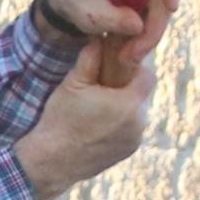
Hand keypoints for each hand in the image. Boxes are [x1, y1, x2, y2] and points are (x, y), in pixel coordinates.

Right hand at [13, 51, 150, 199]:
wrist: (51, 161)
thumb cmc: (61, 120)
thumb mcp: (73, 83)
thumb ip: (90, 57)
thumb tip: (99, 38)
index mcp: (128, 103)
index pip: (148, 76)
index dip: (134, 68)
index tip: (118, 67)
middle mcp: (138, 123)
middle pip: (141, 95)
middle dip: (126, 88)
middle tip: (104, 86)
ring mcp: (134, 140)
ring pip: (136, 113)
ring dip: (123, 107)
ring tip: (99, 107)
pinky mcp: (127, 152)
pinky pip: (131, 130)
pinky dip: (120, 125)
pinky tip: (98, 125)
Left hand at [43, 0, 177, 87]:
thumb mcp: (84, 11)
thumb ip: (108, 17)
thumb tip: (139, 25)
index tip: (172, 5)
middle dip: (153, 27)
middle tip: (133, 55)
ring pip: (163, 5)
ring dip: (151, 33)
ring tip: (129, 56)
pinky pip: (158, 11)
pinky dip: (149, 30)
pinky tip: (133, 48)